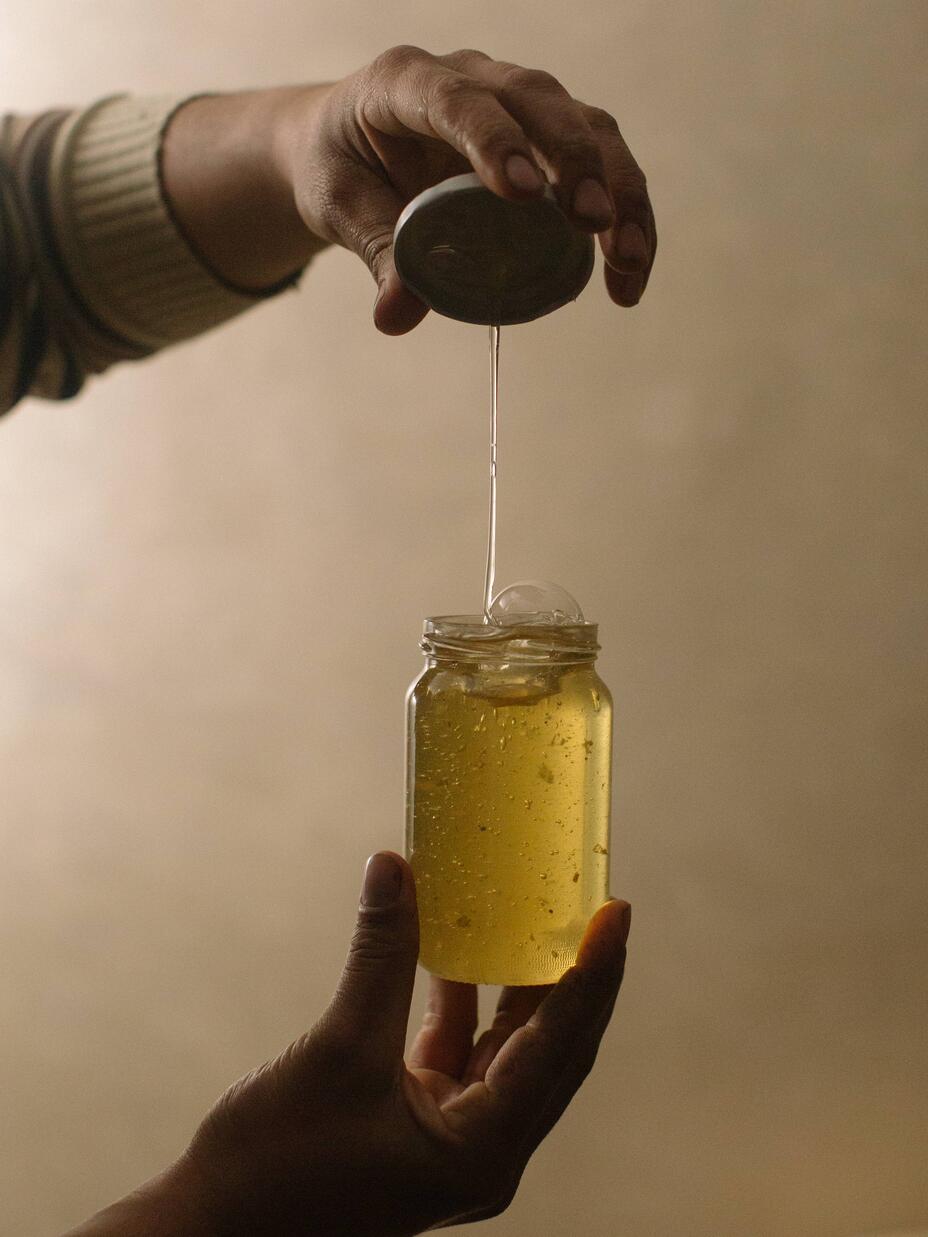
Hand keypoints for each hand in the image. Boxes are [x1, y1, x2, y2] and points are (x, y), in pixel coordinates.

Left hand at [161, 50, 655, 326]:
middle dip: (576, 164)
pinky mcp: (548, 134)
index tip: (523, 193)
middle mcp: (473, 76)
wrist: (349, 145)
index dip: (492, 139)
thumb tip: (396, 318)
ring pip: (588, 128)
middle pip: (540, 105)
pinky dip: (624, 214)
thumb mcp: (338, 210)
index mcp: (403, 81)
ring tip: (629, 265)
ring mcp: (518, 101)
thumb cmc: (342, 171)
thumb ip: (374, 253)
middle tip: (594, 226)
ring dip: (619, 194)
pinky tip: (630, 271)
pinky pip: (601, 163)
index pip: (454, 100)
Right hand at [176, 851, 629, 1235]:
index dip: (593, 973)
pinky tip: (452, 949)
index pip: (559, 1044)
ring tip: (532, 914)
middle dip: (572, 976)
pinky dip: (460, 1000)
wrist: (211, 1231)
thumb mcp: (339, 1050)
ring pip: (506, 1047)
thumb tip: (394, 868)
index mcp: (485, 1149)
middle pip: (550, 1047)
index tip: (615, 910)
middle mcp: (484, 1148)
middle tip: (593, 904)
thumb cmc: (276, 1166)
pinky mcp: (417, 1123)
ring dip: (514, 983)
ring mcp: (451, 1138)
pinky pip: (459, 1050)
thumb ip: (379, 957)